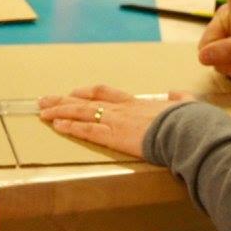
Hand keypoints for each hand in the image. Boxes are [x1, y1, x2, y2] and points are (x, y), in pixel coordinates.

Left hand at [38, 84, 192, 157]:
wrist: (185, 130)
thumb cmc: (188, 120)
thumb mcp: (185, 104)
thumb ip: (178, 98)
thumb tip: (177, 94)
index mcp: (137, 103)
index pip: (105, 93)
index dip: (87, 93)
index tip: (74, 93)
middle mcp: (122, 109)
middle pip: (85, 101)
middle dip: (63, 101)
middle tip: (45, 100)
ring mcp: (116, 121)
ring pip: (81, 113)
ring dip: (60, 112)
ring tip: (42, 112)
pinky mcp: (114, 136)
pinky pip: (87, 130)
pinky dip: (71, 127)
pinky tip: (57, 126)